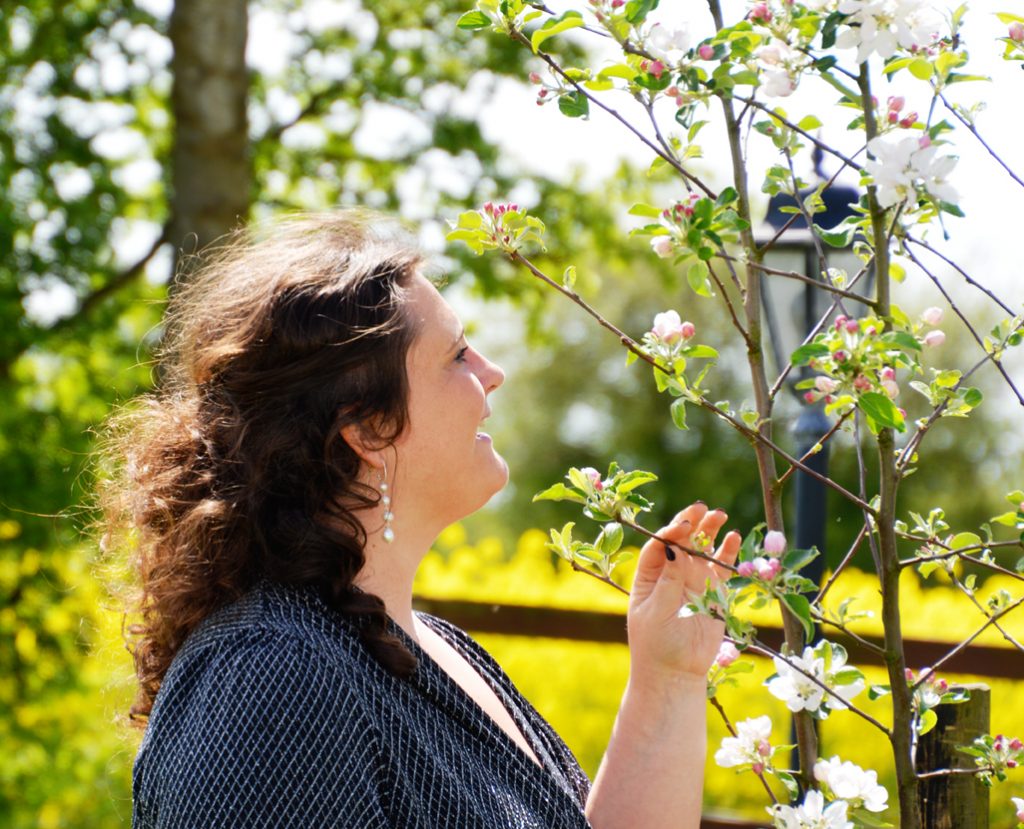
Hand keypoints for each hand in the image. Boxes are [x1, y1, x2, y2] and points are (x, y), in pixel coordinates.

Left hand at [627, 502, 740, 682]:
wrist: (675, 673)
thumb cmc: (657, 645)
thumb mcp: (657, 612)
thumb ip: (669, 581)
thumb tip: (675, 548)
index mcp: (649, 576)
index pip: (658, 545)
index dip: (670, 532)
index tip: (683, 525)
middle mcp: (671, 573)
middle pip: (680, 541)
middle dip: (690, 523)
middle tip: (701, 508)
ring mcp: (693, 581)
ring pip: (702, 549)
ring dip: (709, 531)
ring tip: (719, 515)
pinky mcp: (714, 593)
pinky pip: (721, 568)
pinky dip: (728, 552)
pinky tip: (734, 537)